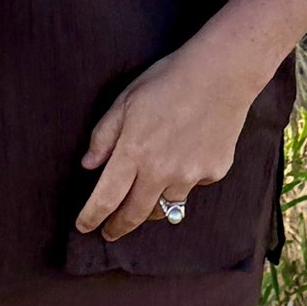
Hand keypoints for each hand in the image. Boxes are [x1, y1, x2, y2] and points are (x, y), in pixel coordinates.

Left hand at [75, 33, 259, 240]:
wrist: (222, 73)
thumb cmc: (168, 81)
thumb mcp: (125, 101)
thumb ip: (104, 136)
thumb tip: (88, 165)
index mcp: (133, 153)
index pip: (106, 199)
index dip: (91, 218)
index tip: (84, 227)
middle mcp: (161, 172)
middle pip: (135, 215)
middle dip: (118, 227)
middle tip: (110, 232)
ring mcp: (190, 176)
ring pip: (165, 207)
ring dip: (151, 208)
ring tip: (144, 201)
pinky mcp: (213, 173)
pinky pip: (192, 187)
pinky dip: (184, 181)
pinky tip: (186, 159)